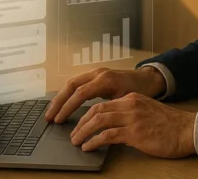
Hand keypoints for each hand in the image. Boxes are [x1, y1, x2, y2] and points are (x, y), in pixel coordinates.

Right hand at [44, 67, 165, 123]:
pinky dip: (68, 94)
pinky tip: (63, 105)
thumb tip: (93, 124)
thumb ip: (109, 110)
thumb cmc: (140, 91)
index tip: (58, 121)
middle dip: (58, 102)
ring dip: (61, 98)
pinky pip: (78, 83)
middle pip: (71, 85)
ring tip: (52, 113)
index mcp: (105, 80)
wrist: (149, 79)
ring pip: (72, 83)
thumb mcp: (126, 102)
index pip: (79, 94)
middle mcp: (98, 74)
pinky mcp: (96, 76)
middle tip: (48, 117)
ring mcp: (96, 73)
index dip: (67, 108)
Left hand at [70, 92, 195, 157]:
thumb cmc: (170, 125)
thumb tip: (113, 128)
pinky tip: (89, 147)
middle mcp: (129, 105)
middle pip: (96, 109)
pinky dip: (94, 141)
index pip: (102, 103)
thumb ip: (130, 115)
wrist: (187, 130)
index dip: (87, 114)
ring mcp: (132, 118)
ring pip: (99, 120)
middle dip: (80, 122)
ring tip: (76, 141)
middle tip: (73, 133)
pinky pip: (108, 135)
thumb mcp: (147, 113)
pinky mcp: (135, 133)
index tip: (79, 123)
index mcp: (131, 99)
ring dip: (83, 131)